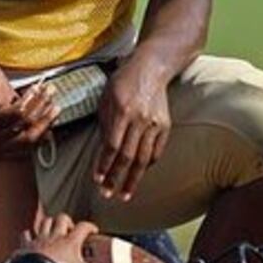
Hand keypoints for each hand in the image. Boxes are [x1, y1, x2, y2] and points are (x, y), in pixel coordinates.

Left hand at [18, 215, 123, 262]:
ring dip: (49, 224)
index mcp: (70, 241)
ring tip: (53, 230)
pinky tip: (31, 239)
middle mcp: (55, 236)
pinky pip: (26, 234)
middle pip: (62, 218)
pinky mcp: (26, 245)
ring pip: (45, 222)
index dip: (89, 226)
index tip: (93, 230)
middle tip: (70, 229)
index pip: (83, 226)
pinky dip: (29, 235)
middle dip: (66, 221)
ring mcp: (39, 239)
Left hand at [93, 60, 170, 200]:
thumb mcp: (107, 99)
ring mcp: (155, 123)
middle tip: (107, 194)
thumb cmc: (123, 82)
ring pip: (143, 159)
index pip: (112, 146)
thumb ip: (105, 125)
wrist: (151, 68)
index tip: (96, 180)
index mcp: (123, 111)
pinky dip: (146, 166)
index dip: (103, 166)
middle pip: (127, 157)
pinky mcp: (166, 126)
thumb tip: (103, 152)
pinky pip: (156, 152)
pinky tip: (138, 175)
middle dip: (116, 179)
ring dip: (133, 180)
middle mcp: (140, 119)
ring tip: (124, 194)